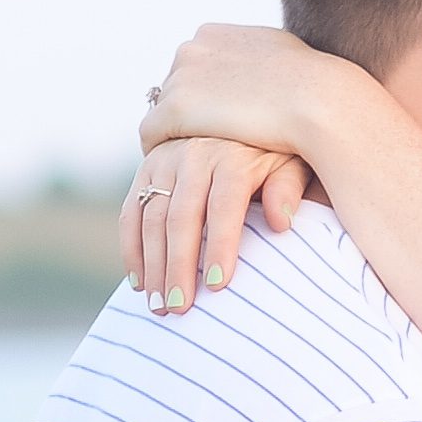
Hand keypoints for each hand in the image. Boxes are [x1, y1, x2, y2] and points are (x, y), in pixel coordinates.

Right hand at [126, 135, 307, 308]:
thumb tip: (281, 223)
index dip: (220, 246)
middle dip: (179, 266)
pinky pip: (131, 212)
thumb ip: (287, 189)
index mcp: (233, 157)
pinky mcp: (146, 168)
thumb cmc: (271, 153)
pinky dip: (132, 249)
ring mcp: (165, 161)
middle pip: (182, 217)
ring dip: (153, 265)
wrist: (234, 114)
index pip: (224, 206)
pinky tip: (139, 283)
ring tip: (160, 305)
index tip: (219, 286)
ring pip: (152, 218)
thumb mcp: (290, 163)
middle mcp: (195, 156)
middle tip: (180, 307)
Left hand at [143, 21, 355, 168]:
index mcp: (215, 34)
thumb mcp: (282, 56)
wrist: (318, 100)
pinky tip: (177, 169)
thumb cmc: (313, 85)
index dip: (202, 93)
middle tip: (198, 140)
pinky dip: (160, 149)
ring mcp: (182, 77)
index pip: (194, 64)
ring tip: (187, 159)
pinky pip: (152, 133)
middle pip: (175, 85)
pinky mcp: (176, 110)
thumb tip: (263, 71)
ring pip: (163, 109)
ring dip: (175, 131)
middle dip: (187, 110)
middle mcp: (193, 47)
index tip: (212, 116)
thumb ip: (260, 61)